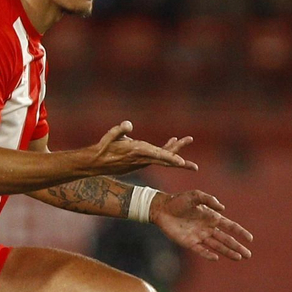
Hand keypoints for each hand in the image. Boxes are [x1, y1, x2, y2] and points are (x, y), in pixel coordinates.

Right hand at [84, 121, 198, 175]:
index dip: (171, 158)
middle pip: (165, 160)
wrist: (95, 163)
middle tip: (195, 167)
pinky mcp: (140, 160)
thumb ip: (119, 130)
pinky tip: (172, 141)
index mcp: (138, 152)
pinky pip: (157, 156)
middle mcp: (142, 158)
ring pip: (163, 157)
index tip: (182, 162)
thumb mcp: (109, 137)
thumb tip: (128, 124)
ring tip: (187, 139)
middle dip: (180, 161)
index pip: (158, 156)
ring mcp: (142, 161)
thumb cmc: (102, 149)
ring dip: (175, 149)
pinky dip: (166, 149)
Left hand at [152, 190, 253, 261]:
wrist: (162, 208)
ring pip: (217, 247)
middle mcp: (208, 228)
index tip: (250, 239)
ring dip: (228, 252)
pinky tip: (216, 258)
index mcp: (212, 217)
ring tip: (238, 258)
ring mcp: (199, 237)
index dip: (240, 232)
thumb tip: (222, 209)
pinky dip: (208, 254)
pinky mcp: (189, 243)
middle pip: (226, 240)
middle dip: (238, 247)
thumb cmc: (178, 200)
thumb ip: (209, 200)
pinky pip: (201, 250)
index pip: (230, 226)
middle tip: (248, 255)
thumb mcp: (195, 195)